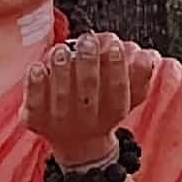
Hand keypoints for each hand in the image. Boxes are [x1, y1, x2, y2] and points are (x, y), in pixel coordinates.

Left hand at [24, 32, 157, 171]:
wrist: (77, 142)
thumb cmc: (102, 105)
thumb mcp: (127, 94)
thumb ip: (139, 75)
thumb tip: (147, 55)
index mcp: (112, 114)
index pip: (118, 93)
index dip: (117, 69)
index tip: (116, 44)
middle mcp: (87, 123)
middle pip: (88, 95)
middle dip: (88, 64)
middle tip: (88, 39)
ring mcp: (59, 125)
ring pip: (62, 98)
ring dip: (62, 71)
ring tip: (62, 49)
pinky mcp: (35, 121)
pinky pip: (34, 105)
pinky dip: (35, 86)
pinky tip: (37, 66)